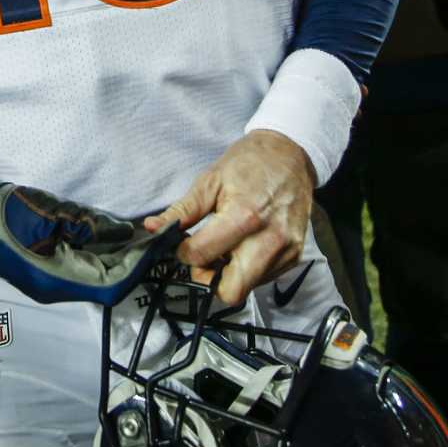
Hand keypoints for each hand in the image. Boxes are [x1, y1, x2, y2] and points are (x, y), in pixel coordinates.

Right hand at [0, 182, 179, 305]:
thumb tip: (126, 232)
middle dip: (134, 259)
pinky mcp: (50, 271)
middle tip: (155, 236)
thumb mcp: (53, 214)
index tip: (156, 242)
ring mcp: (53, 282)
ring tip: (141, 235)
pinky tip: (114, 236)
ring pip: (98, 275)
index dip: (138, 264)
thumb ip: (91, 225)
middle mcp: (60, 289)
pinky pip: (85, 268)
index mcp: (60, 280)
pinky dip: (104, 255)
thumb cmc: (9, 214)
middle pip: (109, 281)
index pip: (113, 282)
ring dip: (121, 257)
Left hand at [144, 130, 314, 307]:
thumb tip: (152, 228)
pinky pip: (264, 278)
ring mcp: (286, 250)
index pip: (202, 256)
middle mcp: (270, 239)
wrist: (288, 155)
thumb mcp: (209, 181)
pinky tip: (243, 246)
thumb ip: (181, 211)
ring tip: (224, 248)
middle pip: (232, 290)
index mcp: (244, 216)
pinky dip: (248, 270)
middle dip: (210, 279)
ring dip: (229, 275)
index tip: (184, 245)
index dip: (185, 254)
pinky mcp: (295, 255)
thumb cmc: (248, 164)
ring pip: (248, 288)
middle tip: (203, 258)